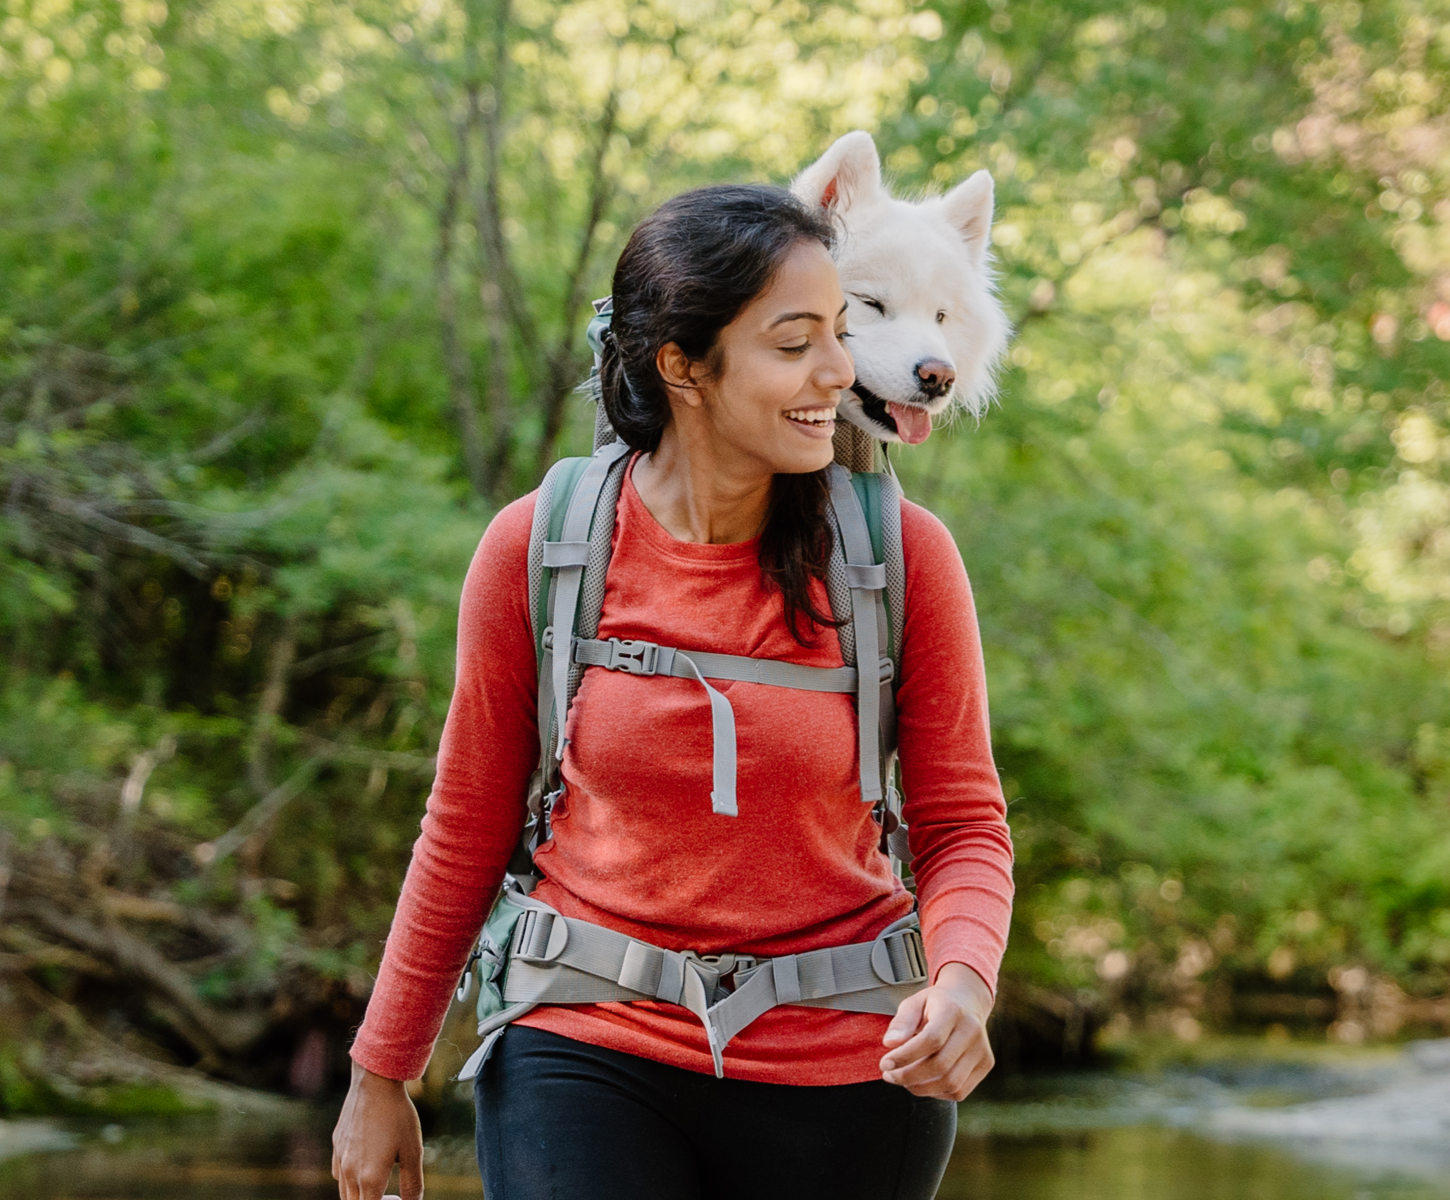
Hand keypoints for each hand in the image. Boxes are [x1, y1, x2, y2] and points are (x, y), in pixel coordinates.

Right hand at [332, 1059, 424, 1199]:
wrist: (375, 1083)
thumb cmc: (398, 1116)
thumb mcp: (413, 1151)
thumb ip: (412, 1182)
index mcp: (370, 1179)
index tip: (394, 1199)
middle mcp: (349, 1173)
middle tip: (389, 1195)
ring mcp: (339, 1159)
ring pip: (344, 1192)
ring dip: (359, 1194)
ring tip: (378, 1184)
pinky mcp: (336, 1145)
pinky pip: (339, 1173)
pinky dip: (349, 1179)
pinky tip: (364, 1165)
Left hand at [880, 962, 994, 1100]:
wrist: (967, 1001)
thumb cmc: (934, 1004)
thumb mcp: (914, 1003)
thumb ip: (902, 1022)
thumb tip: (890, 1044)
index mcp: (953, 1011)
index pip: (931, 1040)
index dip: (905, 1056)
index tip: (884, 1064)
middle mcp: (972, 1031)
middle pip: (940, 1065)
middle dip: (909, 1076)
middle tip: (889, 1076)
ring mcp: (982, 1050)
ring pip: (951, 1083)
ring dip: (921, 1088)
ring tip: (903, 1080)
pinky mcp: (986, 1065)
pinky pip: (959, 1091)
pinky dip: (937, 1093)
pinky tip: (923, 1082)